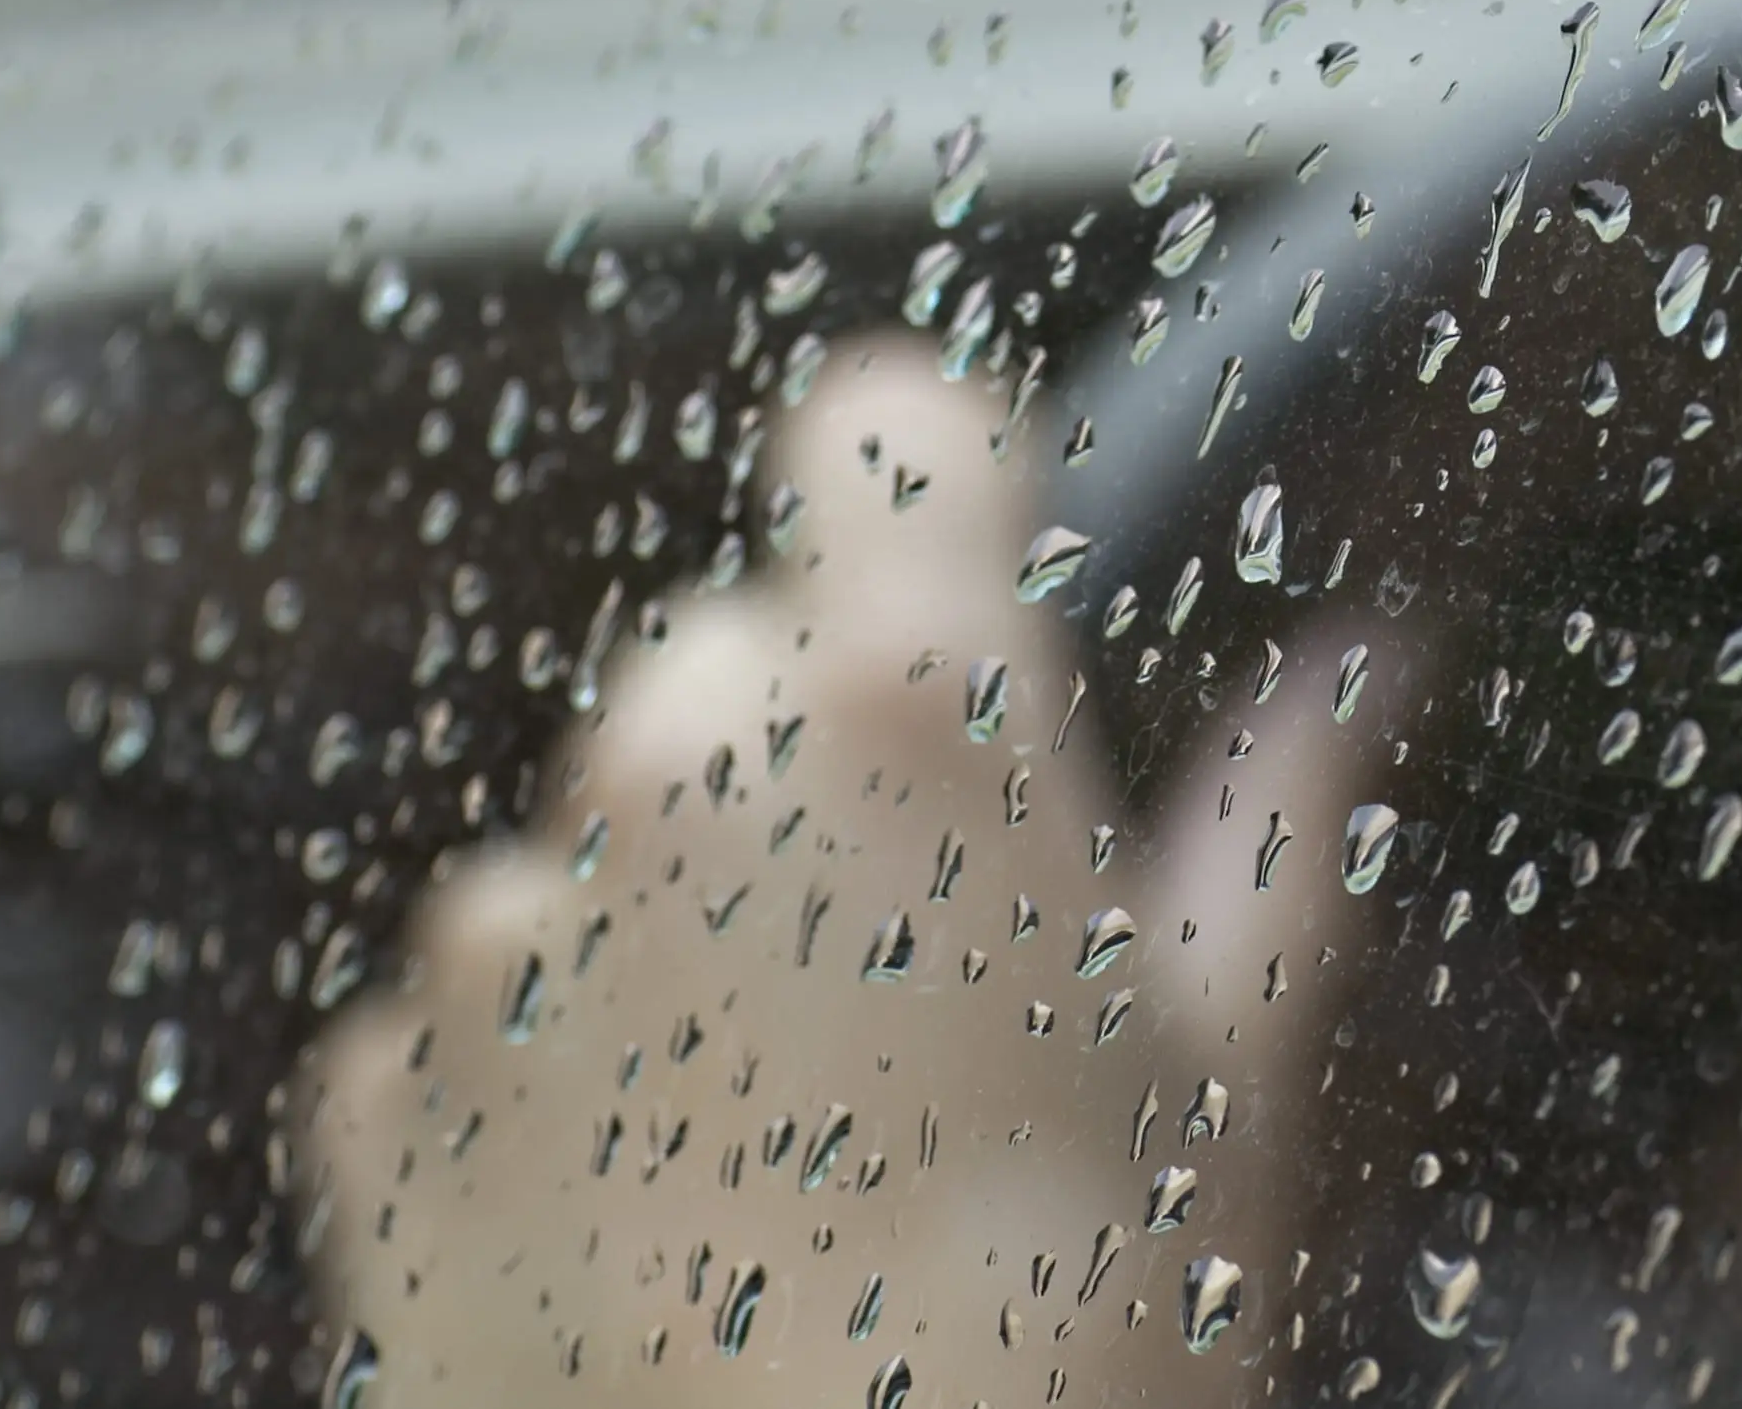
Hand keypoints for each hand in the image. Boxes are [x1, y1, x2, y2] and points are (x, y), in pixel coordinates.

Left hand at [298, 345, 1391, 1403]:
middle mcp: (678, 753)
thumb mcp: (1235, 1059)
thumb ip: (1284, 822)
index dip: (928, 482)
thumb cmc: (1092, 1320)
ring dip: (665, 950)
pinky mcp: (378, 1094)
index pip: (886, 423)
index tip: (958, 561)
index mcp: (910, 701)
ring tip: (778, 1150)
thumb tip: (1364, 669)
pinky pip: (461, 1025)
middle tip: (913, 984)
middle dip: (803, 783)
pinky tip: (655, 1229)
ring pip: (591, 854)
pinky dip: (537, 1096)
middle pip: (732, 662)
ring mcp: (505, 924)